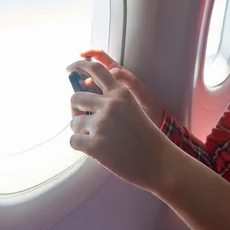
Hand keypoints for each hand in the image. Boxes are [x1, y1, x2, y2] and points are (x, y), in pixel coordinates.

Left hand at [66, 59, 173, 191]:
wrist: (160, 163)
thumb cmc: (146, 138)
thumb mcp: (134, 109)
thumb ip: (112, 101)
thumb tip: (82, 100)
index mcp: (121, 94)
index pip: (95, 69)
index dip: (79, 66)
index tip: (69, 69)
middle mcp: (110, 105)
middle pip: (75, 98)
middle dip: (75, 109)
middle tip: (82, 119)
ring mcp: (101, 125)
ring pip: (73, 122)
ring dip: (80, 130)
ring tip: (96, 139)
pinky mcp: (95, 145)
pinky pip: (73, 141)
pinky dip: (80, 146)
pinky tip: (94, 150)